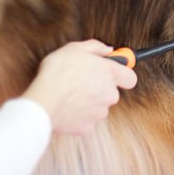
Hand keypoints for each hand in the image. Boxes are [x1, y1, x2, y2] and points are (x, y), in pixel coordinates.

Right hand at [22, 39, 137, 135]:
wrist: (43, 101)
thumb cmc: (57, 73)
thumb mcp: (74, 48)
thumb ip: (96, 47)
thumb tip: (108, 50)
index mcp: (110, 74)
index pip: (130, 77)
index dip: (122, 75)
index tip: (115, 72)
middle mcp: (110, 94)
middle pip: (111, 92)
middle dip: (99, 88)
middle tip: (81, 82)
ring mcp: (100, 112)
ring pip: (98, 107)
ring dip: (88, 102)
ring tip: (69, 95)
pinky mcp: (88, 127)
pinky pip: (86, 120)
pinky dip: (78, 116)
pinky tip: (66, 108)